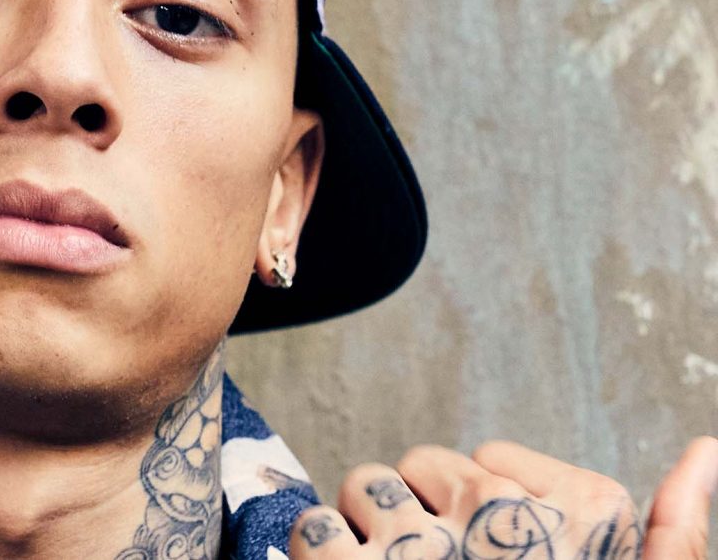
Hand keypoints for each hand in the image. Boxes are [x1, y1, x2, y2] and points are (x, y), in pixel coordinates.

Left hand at [290, 435, 717, 559]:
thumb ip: (675, 533)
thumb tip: (705, 449)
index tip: (486, 552)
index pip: (492, 457)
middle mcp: (503, 520)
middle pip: (424, 464)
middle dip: (418, 506)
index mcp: (582, 519)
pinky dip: (321, 553)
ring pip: (367, 483)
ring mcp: (424, 547)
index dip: (478, 503)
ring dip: (366, 524)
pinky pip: (319, 525)